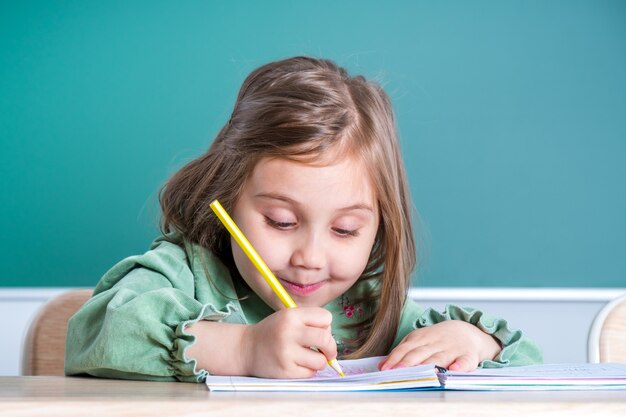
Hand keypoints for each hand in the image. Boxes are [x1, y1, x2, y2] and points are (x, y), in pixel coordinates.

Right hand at [241, 307, 336, 377]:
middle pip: (326, 339)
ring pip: (321, 361)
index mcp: (291, 315)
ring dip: (318, 361)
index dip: (326, 326)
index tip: (319, 331)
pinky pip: (310, 373)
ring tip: (307, 358)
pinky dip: (308, 371)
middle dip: (331, 347)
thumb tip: (332, 343)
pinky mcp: (285, 371)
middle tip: (327, 351)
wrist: (246, 349)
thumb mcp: (288, 317)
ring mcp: (286, 353)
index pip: (326, 318)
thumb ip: (311, 323)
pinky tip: (297, 365)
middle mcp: (289, 332)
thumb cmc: (274, 332)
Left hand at [379, 320, 500, 371]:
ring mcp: (452, 349)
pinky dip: (460, 365)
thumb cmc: (439, 339)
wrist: (467, 330)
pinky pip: (465, 361)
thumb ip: (402, 351)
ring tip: (419, 373)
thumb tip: (382, 365)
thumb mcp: (419, 339)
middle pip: (420, 353)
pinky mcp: (468, 355)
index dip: (395, 358)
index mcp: (421, 337)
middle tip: (397, 372)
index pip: (405, 348)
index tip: (384, 369)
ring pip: (439, 358)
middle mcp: (435, 343)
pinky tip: (454, 369)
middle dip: (407, 363)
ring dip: (429, 365)